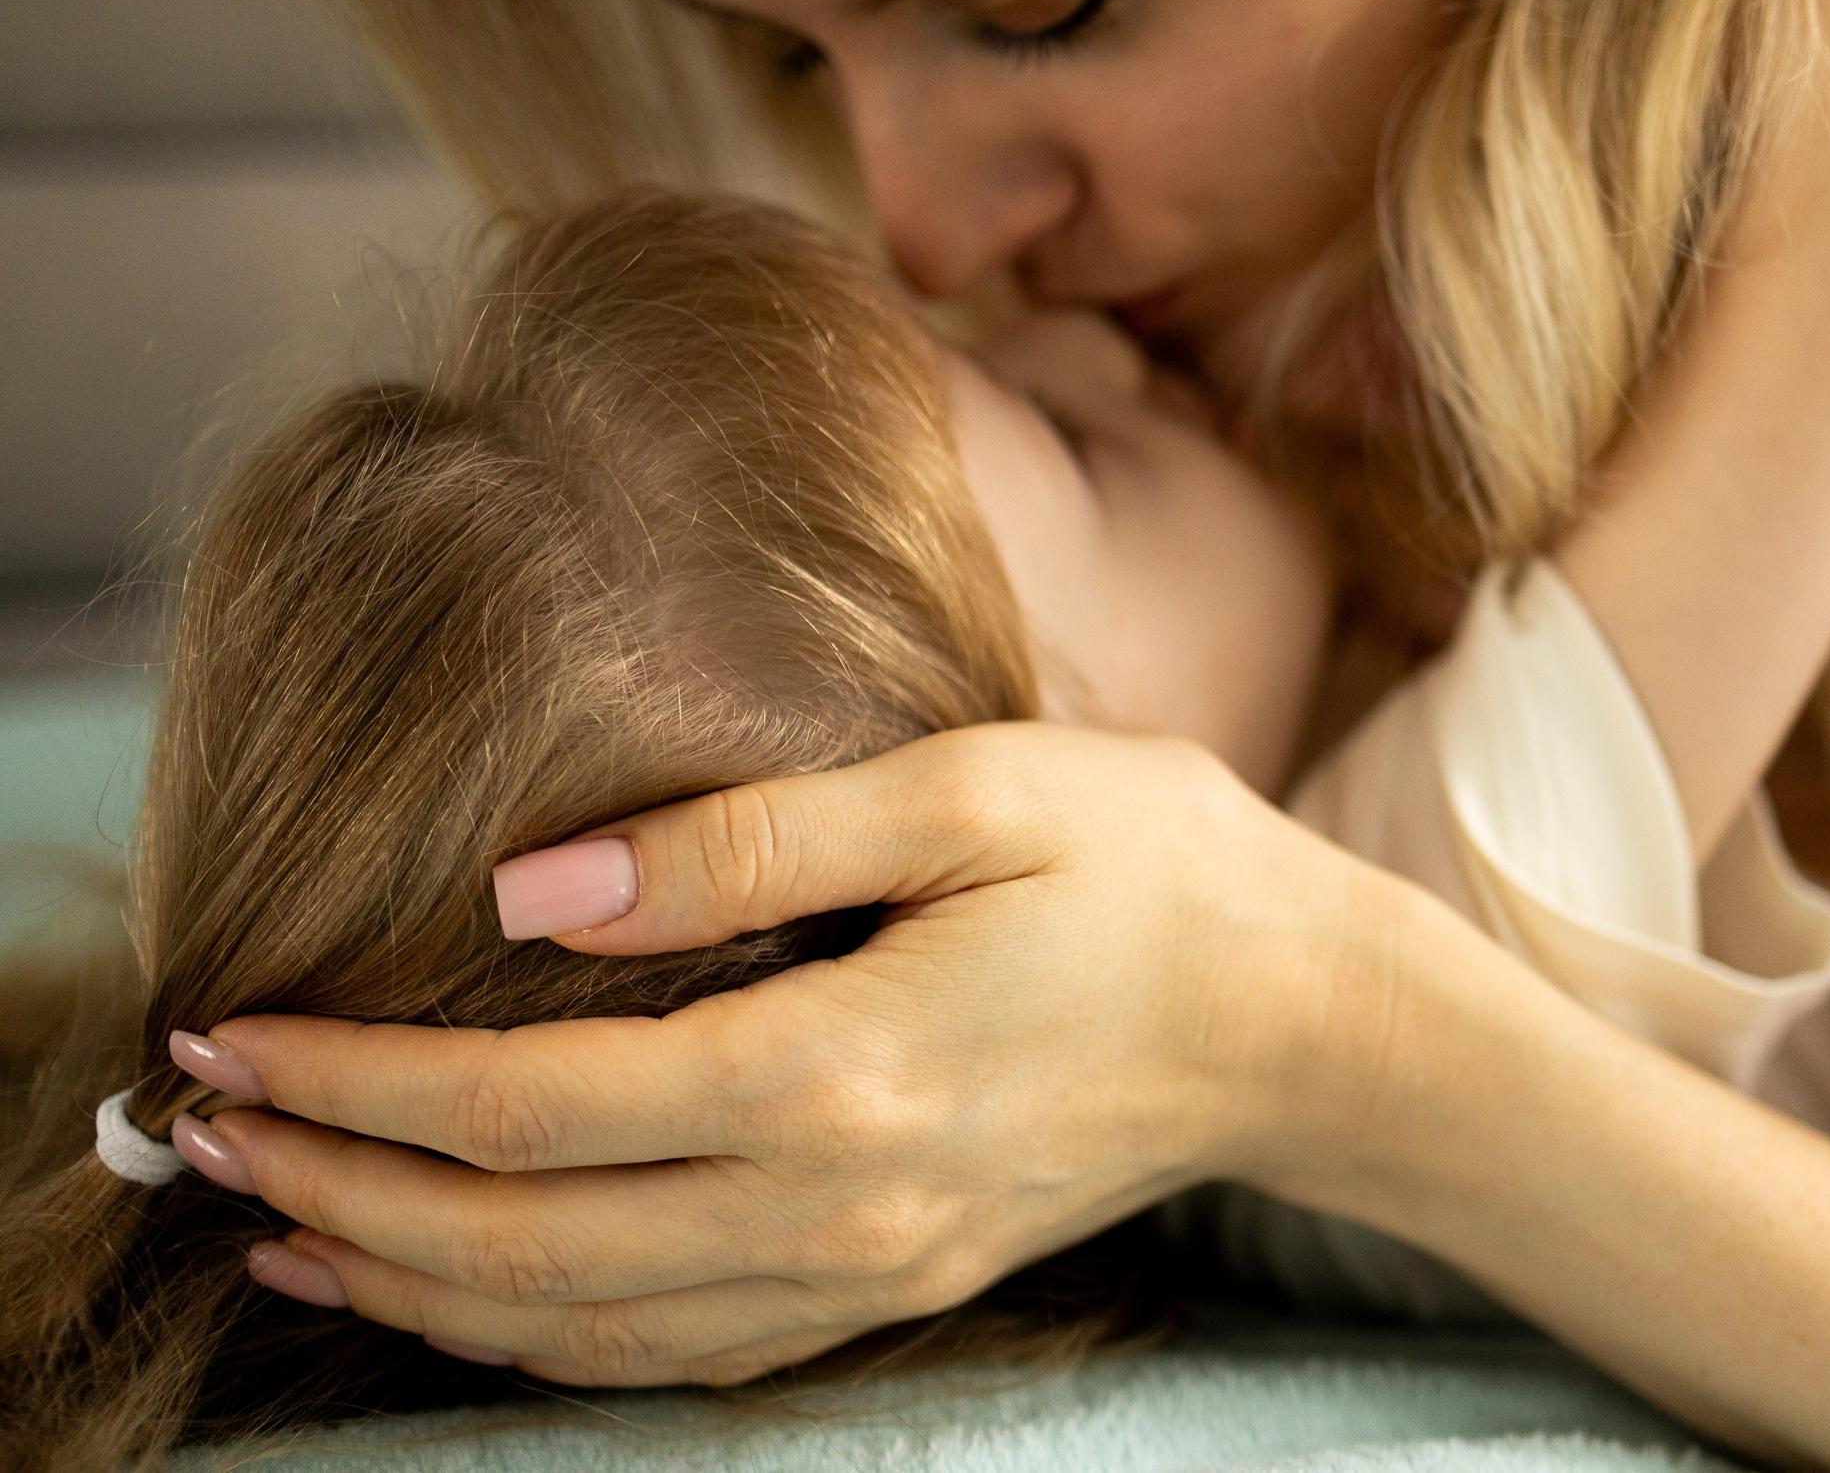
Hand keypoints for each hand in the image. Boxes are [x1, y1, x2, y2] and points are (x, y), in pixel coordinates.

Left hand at [193, 724, 1406, 1385]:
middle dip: (340, 1191)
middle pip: (521, 1246)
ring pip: (583, 1327)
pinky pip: (676, 1351)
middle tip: (205, 1132)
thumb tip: (533, 894)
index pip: (530, 1108)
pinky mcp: (894, 1280)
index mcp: (839, 1074)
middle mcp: (835, 1205)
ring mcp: (867, 1267)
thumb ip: (744, 841)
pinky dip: (539, 1337)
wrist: (1311, 1021)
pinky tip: (475, 1297)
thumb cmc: (1156, 875)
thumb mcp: (971, 791)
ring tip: (285, 1229)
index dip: (359, 1080)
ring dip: (413, 1287)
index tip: (237, 1031)